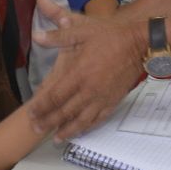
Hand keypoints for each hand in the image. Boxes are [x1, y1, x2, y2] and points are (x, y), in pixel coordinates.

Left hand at [29, 0, 145, 140]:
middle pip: (64, 112)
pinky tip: (80, 131)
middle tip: (36, 129)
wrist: (139, 44)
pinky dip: (87, 127)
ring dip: (67, 130)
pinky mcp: (113, 101)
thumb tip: (36, 36)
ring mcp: (102, 98)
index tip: (31, 113)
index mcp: (78, 73)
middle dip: (48, 122)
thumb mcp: (83, 31)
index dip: (41, 106)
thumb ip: (58, 36)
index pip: (54, 96)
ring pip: (81, 121)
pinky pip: (98, 119)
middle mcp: (89, 90)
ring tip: (56, 138)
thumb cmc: (111, 35)